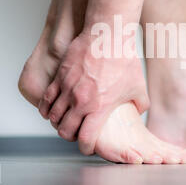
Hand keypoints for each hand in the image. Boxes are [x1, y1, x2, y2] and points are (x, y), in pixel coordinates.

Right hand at [38, 28, 149, 154]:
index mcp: (100, 108)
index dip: (85, 148)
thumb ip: (139, 104)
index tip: (86, 148)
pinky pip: (46, 98)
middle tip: (73, 134)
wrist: (108, 36)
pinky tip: (49, 109)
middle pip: (65, 130)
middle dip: (69, 136)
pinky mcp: (60, 77)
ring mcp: (68, 89)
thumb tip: (138, 112)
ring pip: (53, 116)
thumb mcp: (138, 87)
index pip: (86, 139)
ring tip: (61, 121)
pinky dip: (46, 107)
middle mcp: (81, 101)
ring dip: (56, 122)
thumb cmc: (124, 60)